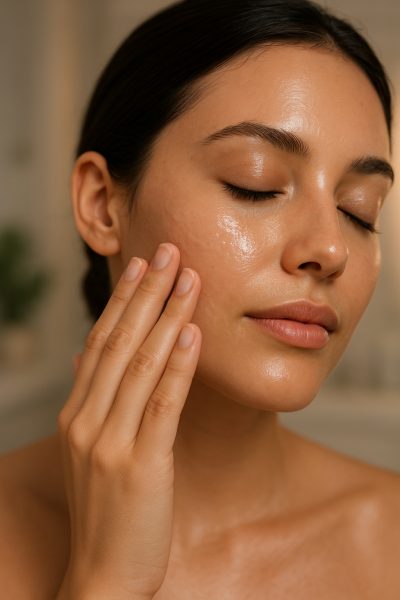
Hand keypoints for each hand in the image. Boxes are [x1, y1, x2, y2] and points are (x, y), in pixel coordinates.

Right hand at [56, 243, 201, 598]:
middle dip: (147, 293)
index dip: (123, 301)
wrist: (103, 575)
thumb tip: (88, 357)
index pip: (102, 342)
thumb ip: (90, 401)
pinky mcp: (140, 465)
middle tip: (169, 252)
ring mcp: (110, 442)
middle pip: (120, 342)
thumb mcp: (87, 451)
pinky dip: (178, 366)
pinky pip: (161, 404)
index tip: (143, 266)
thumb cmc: (105, 509)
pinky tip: (191, 334)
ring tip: (189, 279)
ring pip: (142, 365)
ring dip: (168, 317)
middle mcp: (87, 420)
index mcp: (77, 414)